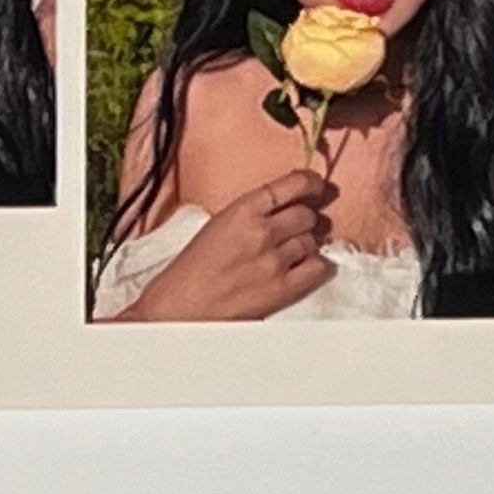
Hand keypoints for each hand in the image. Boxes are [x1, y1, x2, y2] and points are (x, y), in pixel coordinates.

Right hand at [121, 169, 330, 320]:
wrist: (176, 311)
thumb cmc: (189, 271)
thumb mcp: (219, 224)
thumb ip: (253, 213)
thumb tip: (285, 207)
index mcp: (243, 210)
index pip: (293, 184)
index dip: (311, 183)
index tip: (317, 186)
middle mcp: (262, 231)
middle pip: (307, 214)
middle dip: (306, 218)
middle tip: (300, 226)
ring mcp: (273, 261)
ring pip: (312, 241)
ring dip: (307, 244)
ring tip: (294, 251)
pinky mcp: (280, 290)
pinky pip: (317, 269)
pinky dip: (317, 266)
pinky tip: (306, 267)